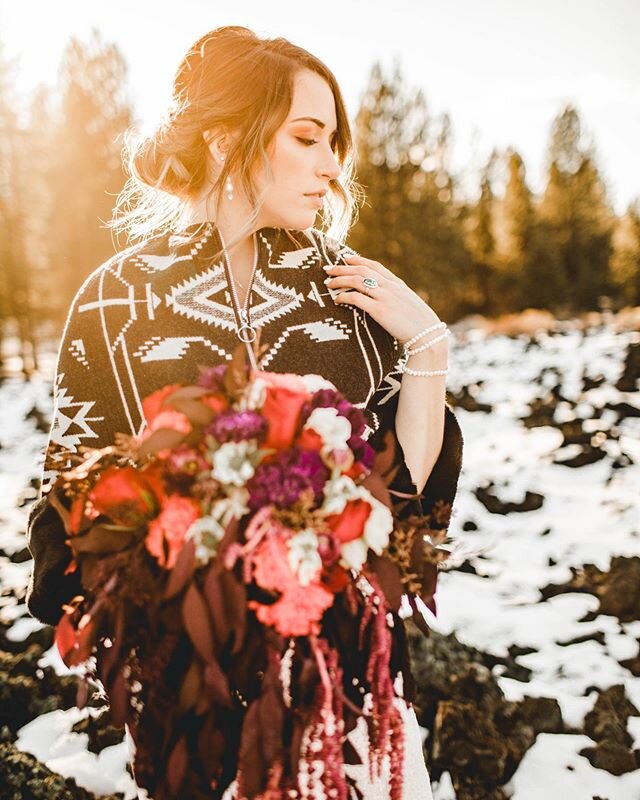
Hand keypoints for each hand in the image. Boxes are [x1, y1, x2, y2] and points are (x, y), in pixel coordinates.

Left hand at [324, 253, 441, 345]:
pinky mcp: (380, 311)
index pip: (375, 266)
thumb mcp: (409, 305)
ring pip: (357, 281)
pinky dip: (344, 297)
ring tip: (328, 284)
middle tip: (328, 269)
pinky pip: (357, 299)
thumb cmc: (419, 325)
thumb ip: (396, 297)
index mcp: (397, 284)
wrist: (428, 336)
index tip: (345, 258)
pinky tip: (336, 300)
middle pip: (362, 271)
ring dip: (340, 280)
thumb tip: (384, 298)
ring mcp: (385, 297)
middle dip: (343, 268)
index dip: (358, 260)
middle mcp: (390, 287)